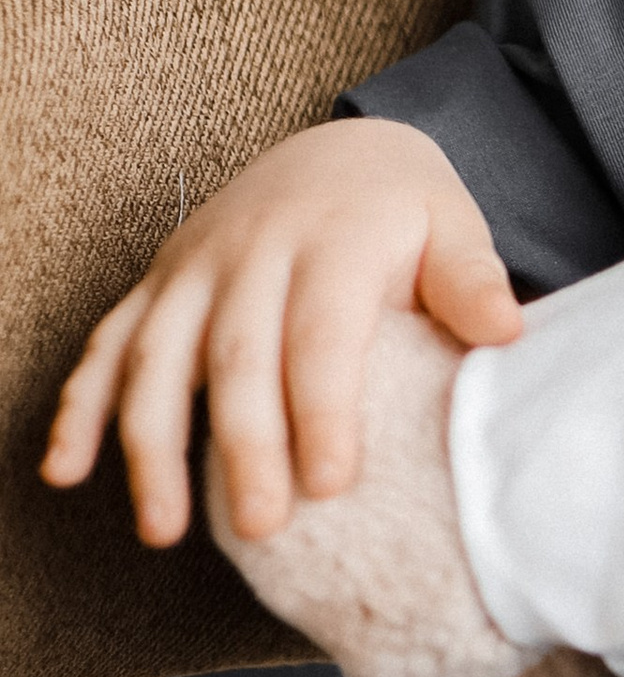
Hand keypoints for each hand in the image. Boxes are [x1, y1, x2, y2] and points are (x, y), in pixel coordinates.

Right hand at [42, 118, 521, 551]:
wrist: (342, 148)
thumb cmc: (404, 208)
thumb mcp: (452, 222)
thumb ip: (473, 278)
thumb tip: (505, 332)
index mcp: (334, 237)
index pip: (323, 331)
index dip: (323, 408)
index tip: (332, 483)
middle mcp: (253, 248)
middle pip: (237, 355)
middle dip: (244, 445)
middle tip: (260, 528)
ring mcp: (194, 267)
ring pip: (155, 358)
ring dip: (150, 445)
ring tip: (165, 528)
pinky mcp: (157, 284)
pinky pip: (106, 344)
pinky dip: (80, 406)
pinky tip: (66, 471)